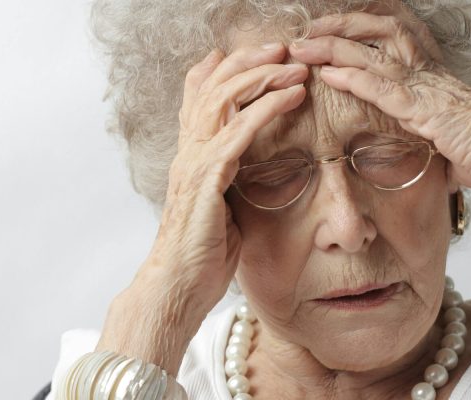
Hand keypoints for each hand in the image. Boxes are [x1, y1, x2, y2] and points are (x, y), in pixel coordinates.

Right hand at [96, 43, 307, 374]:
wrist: (176, 289)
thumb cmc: (200, 257)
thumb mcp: (221, 209)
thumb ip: (231, 181)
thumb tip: (254, 170)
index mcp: (190, 156)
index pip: (199, 96)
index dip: (222, 68)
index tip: (258, 53)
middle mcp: (188, 152)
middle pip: (211, 86)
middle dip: (248, 60)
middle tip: (282, 47)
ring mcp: (194, 163)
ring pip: (224, 99)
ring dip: (262, 76)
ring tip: (294, 65)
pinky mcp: (206, 180)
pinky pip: (237, 132)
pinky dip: (266, 108)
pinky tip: (290, 96)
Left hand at [287, 11, 470, 211]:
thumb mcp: (455, 143)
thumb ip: (437, 144)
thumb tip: (438, 163)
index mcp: (434, 79)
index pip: (396, 39)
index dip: (364, 30)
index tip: (335, 30)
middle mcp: (428, 74)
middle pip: (381, 32)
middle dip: (342, 26)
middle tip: (311, 29)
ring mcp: (426, 88)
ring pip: (373, 54)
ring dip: (333, 48)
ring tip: (304, 47)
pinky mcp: (425, 109)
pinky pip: (383, 86)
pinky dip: (352, 78)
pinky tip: (328, 73)